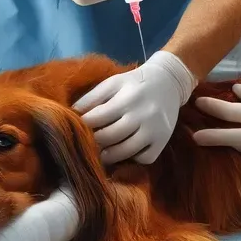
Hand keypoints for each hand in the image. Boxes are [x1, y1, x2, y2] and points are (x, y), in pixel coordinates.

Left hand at [74, 51, 196, 164]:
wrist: (168, 81)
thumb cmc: (134, 83)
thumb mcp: (112, 83)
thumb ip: (92, 98)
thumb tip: (71, 115)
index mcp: (127, 97)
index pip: (97, 118)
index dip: (83, 126)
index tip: (75, 130)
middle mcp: (143, 114)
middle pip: (109, 137)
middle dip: (93, 143)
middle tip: (85, 145)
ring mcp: (155, 130)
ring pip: (126, 152)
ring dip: (109, 156)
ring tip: (100, 153)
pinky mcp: (163, 141)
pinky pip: (144, 158)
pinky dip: (133, 159)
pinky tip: (126, 151)